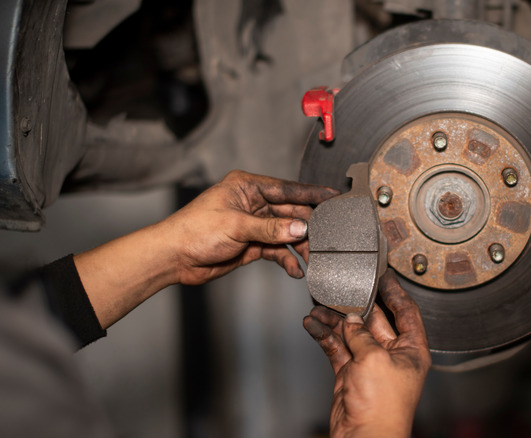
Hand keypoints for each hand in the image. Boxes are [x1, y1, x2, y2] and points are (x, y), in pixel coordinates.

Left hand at [162, 170, 337, 284]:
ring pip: (286, 234)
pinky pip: (277, 250)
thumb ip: (271, 229)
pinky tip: (295, 269)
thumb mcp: (236, 226)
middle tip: (326, 238)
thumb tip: (300, 227)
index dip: (312, 193)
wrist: (174, 257)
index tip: (333, 196)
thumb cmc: (194, 231)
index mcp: (248, 186)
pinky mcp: (252, 244)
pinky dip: (287, 260)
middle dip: (307, 227)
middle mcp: (253, 203)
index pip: (287, 188)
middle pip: (291, 213)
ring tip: (312, 259)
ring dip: (299, 247)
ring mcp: (254, 225)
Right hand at [303, 271, 430, 437]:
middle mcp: (392, 355)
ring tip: (318, 307)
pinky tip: (312, 325)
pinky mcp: (350, 374)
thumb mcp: (375, 359)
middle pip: (374, 319)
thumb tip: (353, 320)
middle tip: (341, 289)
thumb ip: (362, 335)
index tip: (386, 275)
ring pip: (352, 333)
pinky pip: (337, 348)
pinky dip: (324, 336)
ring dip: (334, 320)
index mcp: (412, 349)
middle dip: (356, 305)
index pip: (407, 311)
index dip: (396, 291)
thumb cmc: (383, 407)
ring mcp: (370, 364)